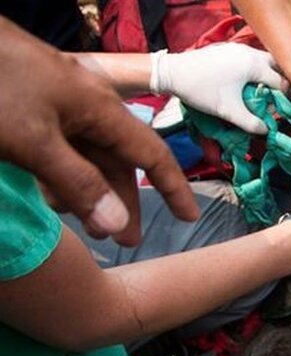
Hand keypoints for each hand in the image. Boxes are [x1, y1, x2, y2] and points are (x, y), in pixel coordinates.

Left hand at [0, 17, 196, 245]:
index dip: (172, 187)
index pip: (151, 154)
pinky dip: (60, 176)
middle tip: (126, 242)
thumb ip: (78, 183)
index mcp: (100, 108)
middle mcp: (86, 106)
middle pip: (117, 161)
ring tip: (84, 227)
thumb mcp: (34, 142)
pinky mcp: (29, 107)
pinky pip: (57, 149)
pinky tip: (51, 196)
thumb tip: (118, 224)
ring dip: (88, 194)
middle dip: (122, 203)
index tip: (189, 217)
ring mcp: (56, 105)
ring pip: (85, 157)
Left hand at [151, 43, 286, 133]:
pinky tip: (245, 81)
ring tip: (263, 91)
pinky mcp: (226, 49)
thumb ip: (250, 123)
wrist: (172, 73)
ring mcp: (237, 48)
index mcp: (253, 65)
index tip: (285, 108)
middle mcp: (249, 52)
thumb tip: (266, 130)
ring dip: (266, 73)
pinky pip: (249, 57)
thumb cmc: (202, 90)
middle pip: (276, 65)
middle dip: (280, 80)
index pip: (281, 82)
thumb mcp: (228, 111)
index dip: (286, 97)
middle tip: (278, 97)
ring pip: (262, 59)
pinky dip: (254, 68)